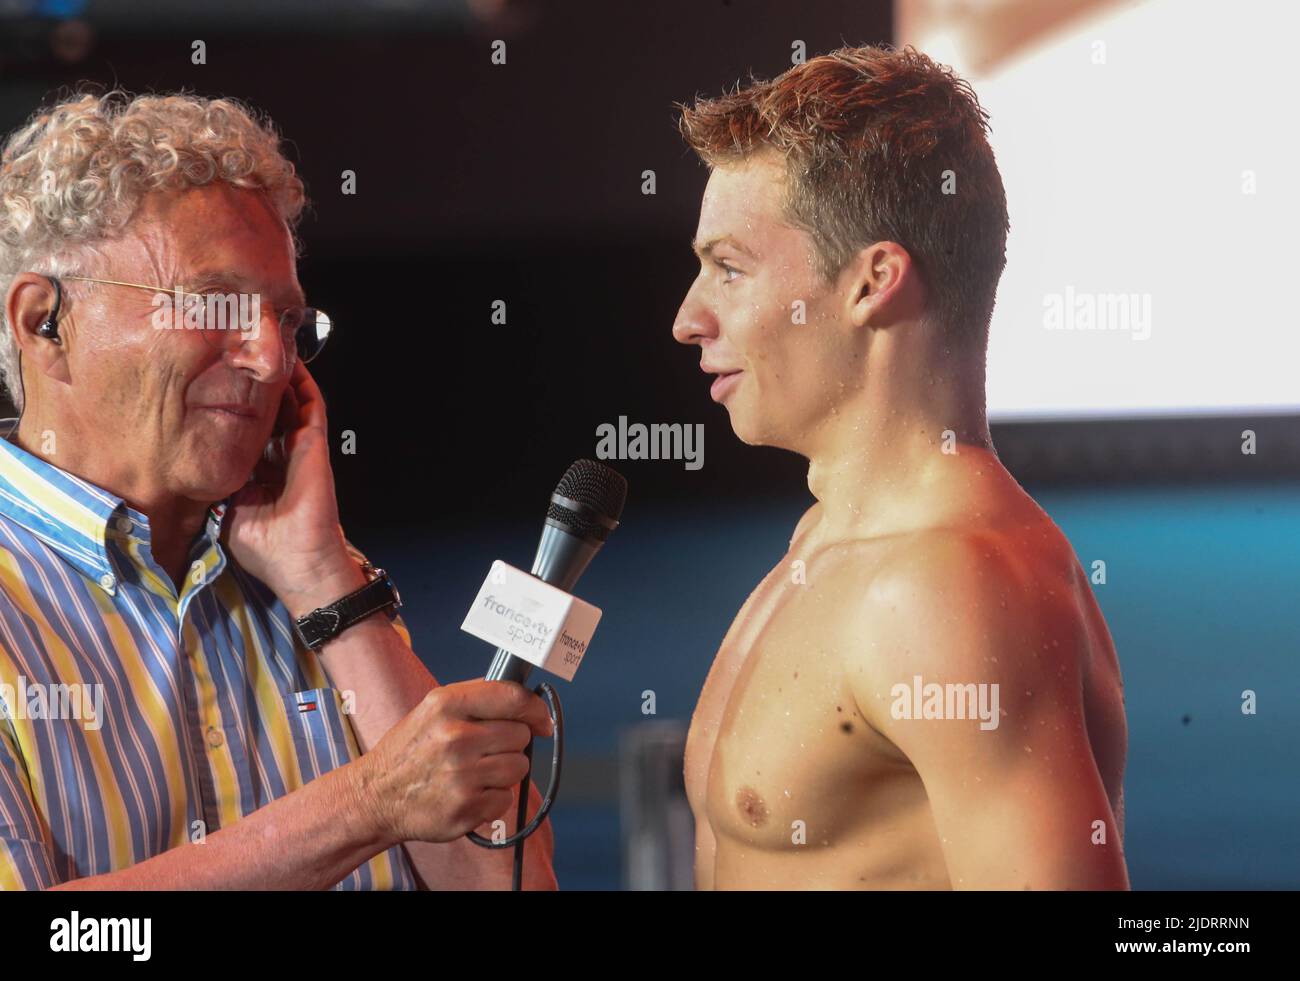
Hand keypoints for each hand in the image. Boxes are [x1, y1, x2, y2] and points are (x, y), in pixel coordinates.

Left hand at [220, 359, 355, 602]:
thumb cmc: (262, 547)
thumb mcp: (223, 513)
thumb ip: (210, 489)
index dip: (230, 408)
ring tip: (262, 347)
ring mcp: (299, 448)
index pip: (243, 431)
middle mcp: (279, 455)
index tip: (210, 385)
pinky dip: (303, 383)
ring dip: (278, 378)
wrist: (298, 563)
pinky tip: (290, 362)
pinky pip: (311, 406)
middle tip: (235, 354)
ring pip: (290, 403)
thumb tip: (179, 471)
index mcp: (258, 472)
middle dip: (253, 386)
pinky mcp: (314, 444)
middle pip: (267, 411)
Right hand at [354, 680, 555, 844]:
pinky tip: (468, 794)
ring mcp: (461, 775)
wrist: (374, 796)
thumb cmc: (411, 749)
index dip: (535, 709)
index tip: (542, 720)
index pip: (513, 698)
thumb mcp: (432, 709)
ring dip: (504, 772)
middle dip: (510, 743)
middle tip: (483, 751)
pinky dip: (493, 799)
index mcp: (446, 705)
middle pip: (520, 735)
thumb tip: (527, 701)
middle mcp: (455, 737)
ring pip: (519, 767)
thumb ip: (477, 698)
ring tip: (474, 773)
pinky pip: (507, 798)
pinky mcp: (466, 809)